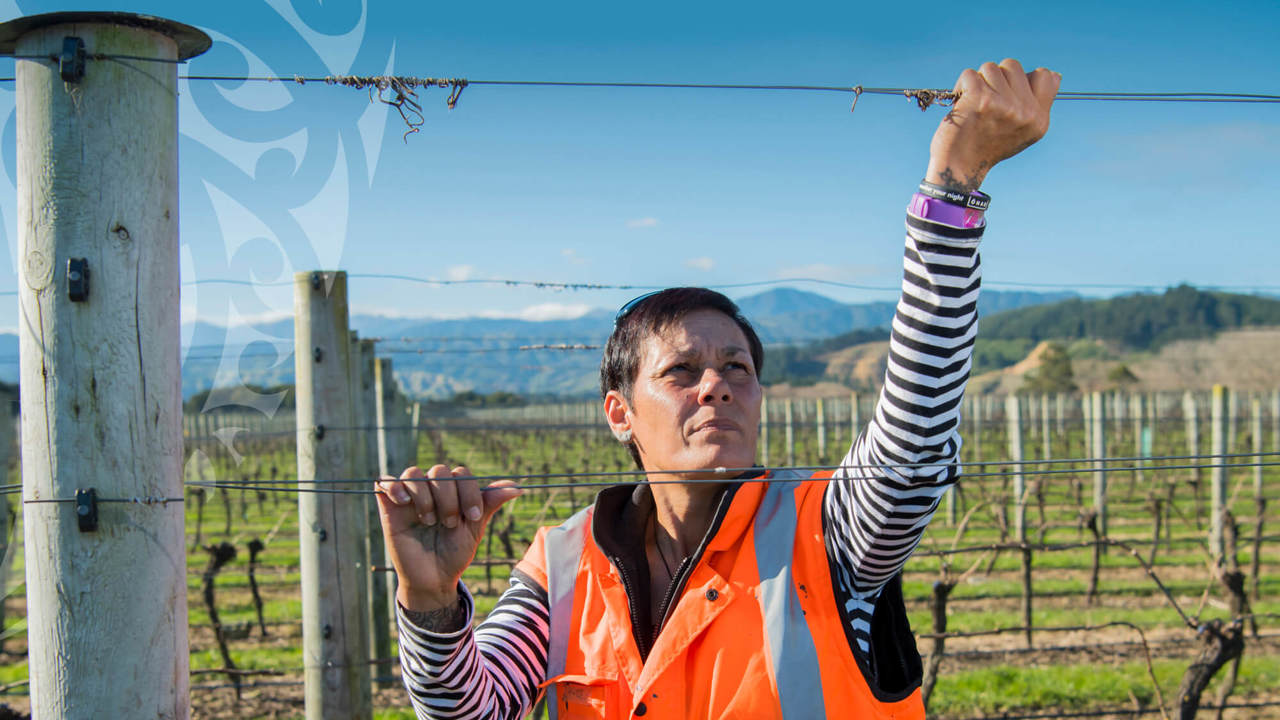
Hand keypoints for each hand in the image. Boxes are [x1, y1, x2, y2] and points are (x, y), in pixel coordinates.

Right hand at [375, 465, 521, 611]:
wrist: (433, 580)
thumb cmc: (455, 553)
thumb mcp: (475, 528)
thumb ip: (489, 504)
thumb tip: (519, 487)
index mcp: (454, 492)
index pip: (461, 473)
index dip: (468, 492)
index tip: (471, 517)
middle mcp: (432, 490)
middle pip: (439, 471)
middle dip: (448, 498)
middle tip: (449, 524)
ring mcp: (410, 497)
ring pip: (414, 473)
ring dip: (424, 496)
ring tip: (429, 521)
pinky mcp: (389, 507)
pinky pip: (386, 482)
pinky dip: (395, 486)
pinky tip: (404, 503)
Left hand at [926, 58, 1060, 191]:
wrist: (959, 166)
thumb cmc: (987, 146)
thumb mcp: (1023, 131)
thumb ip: (1038, 104)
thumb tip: (1054, 74)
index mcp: (1039, 119)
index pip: (1045, 76)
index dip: (1024, 77)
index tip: (1008, 92)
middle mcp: (1025, 112)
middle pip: (1013, 66)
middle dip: (996, 78)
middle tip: (987, 100)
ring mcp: (1004, 105)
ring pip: (990, 68)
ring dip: (978, 82)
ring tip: (973, 103)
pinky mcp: (981, 99)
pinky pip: (970, 74)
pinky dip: (961, 85)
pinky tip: (961, 103)